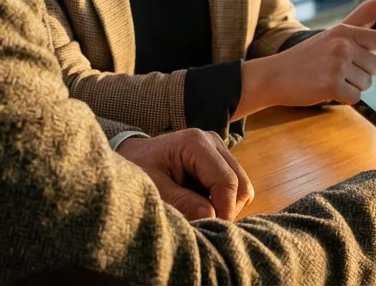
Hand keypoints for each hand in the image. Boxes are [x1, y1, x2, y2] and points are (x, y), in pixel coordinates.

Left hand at [115, 129, 254, 221]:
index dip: (224, 211)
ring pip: (241, 188)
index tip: (210, 232)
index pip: (227, 182)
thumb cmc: (139, 169)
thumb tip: (211, 217)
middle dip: (226, 210)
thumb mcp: (154, 188)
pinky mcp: (220, 162)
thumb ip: (181, 203)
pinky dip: (221, 203)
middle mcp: (213, 142)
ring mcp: (219, 150)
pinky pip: (234, 189)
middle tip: (203, 226)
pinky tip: (199, 205)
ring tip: (197, 214)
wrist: (133, 157)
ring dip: (224, 207)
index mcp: (196, 143)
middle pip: (241, 185)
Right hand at [236, 0, 375, 115]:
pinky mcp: (333, 82)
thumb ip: (355, 41)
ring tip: (328, 78)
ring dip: (353, 86)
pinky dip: (344, 98)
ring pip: (368, 83)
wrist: (273, 75)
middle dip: (363, 74)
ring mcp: (338, 62)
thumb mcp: (328, 40)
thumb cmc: (304, 60)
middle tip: (337, 71)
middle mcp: (344, 42)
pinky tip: (326, 90)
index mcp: (345, 29)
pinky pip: (356, 97)